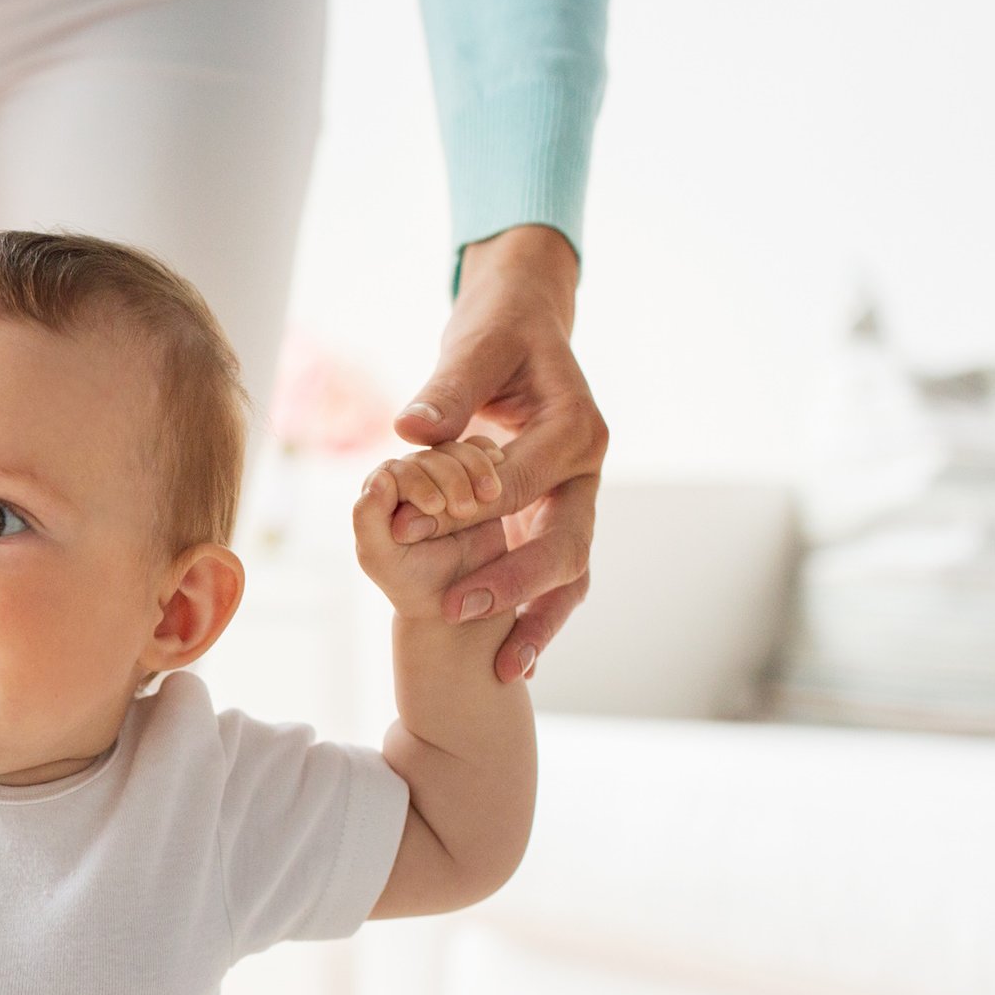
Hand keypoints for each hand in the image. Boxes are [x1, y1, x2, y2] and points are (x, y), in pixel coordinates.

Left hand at [351, 438, 511, 622]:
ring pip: (457, 450)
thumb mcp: (381, 557)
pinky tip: (498, 477)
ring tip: (488, 498)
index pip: (395, 470)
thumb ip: (368, 520)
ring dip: (474, 467)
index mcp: (379, 493)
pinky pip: (482, 451)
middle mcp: (409, 478)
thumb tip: (379, 478)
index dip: (416, 482)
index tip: (435, 508)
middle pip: (430, 456)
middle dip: (449, 478)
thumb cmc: (412, 581)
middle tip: (464, 511)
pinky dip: (490, 459)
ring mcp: (443, 475)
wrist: (458, 598)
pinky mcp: (474, 477)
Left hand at [392, 225, 607, 681]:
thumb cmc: (499, 332)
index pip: (520, 480)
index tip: (407, 528)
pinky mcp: (559, 516)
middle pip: (566, 541)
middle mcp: (586, 470)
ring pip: (571, 571)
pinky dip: (538, 616)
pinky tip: (514, 661)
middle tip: (456, 609)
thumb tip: (412, 429)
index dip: (463, 507)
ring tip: (507, 668)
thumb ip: (448, 388)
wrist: (527, 327)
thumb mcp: (476, 347)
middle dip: (514, 582)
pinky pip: (556, 575)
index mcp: (575, 427)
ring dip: (538, 618)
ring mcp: (577, 498)